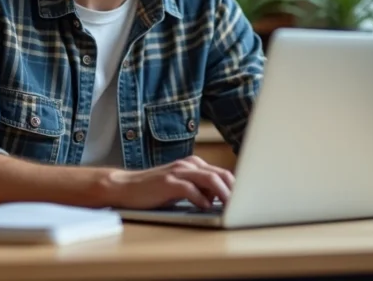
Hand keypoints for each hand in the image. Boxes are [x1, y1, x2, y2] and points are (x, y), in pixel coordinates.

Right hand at [103, 156, 234, 209]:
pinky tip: (204, 207)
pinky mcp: (168, 182)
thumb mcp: (181, 186)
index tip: (245, 200)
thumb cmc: (155, 189)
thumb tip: (222, 199)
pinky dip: (201, 200)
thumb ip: (200, 188)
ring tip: (229, 207)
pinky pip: (191, 189)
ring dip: (222, 195)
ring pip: (209, 180)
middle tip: (242, 205)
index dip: (236, 187)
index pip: (223, 173)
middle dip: (234, 191)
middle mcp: (188, 165)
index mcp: (194, 164)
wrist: (126, 187)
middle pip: (221, 175)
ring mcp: (178, 172)